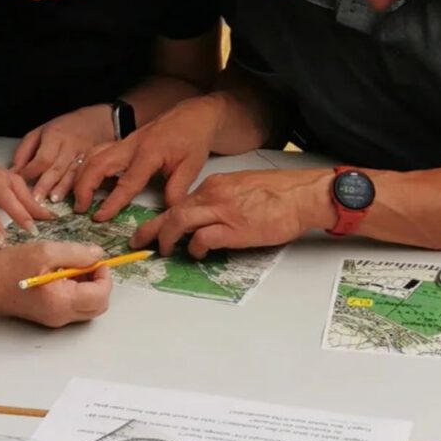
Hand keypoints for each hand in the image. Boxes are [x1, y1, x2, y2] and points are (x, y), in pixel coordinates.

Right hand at [0, 241, 112, 326]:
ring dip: (86, 285)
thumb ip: (75, 253)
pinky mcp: (48, 314)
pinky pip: (72, 304)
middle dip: (98, 282)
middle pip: (98, 305)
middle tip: (85, 262)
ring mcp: (54, 318)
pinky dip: (74, 289)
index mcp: (61, 302)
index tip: (93, 258)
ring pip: (87, 306)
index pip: (101, 295)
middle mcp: (61, 316)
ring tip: (68, 265)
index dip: (103, 274)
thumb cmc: (6, 268)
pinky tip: (59, 272)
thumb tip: (97, 255)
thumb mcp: (44, 252)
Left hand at [12, 105, 114, 203]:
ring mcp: (84, 154)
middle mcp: (70, 145)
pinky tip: (72, 198)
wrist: (98, 122)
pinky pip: (84, 176)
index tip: (21, 181)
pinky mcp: (94, 162)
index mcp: (55, 135)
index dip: (31, 171)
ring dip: (62, 189)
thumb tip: (14, 170)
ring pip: (72, 174)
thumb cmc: (65, 128)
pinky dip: (77, 187)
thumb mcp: (40, 132)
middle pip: (56, 167)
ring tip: (53, 201)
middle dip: (45, 184)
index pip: (42, 157)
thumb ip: (25, 150)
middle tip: (35, 199)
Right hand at [74, 95, 224, 220]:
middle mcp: (131, 145)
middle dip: (83, 186)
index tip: (99, 217)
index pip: (127, 182)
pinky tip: (82, 180)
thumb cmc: (193, 139)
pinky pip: (97, 152)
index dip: (112, 202)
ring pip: (93, 156)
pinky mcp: (122, 142)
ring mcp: (124, 142)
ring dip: (80, 176)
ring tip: (76, 197)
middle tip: (79, 208)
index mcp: (149, 153)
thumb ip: (177, 190)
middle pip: (97, 164)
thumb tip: (166, 214)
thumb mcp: (192, 166)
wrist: (193, 114)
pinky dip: (85, 166)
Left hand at [131, 169, 333, 256]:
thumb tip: (209, 216)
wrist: (302, 195)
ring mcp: (222, 212)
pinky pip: (203, 239)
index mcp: (215, 185)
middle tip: (139, 241)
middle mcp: (213, 196)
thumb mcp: (242, 188)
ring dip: (166, 238)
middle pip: (172, 211)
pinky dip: (195, 248)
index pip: (181, 201)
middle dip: (151, 228)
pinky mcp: (234, 229)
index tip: (157, 228)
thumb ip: (222, 199)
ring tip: (163, 251)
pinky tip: (196, 254)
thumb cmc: (280, 194)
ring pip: (179, 222)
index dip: (165, 217)